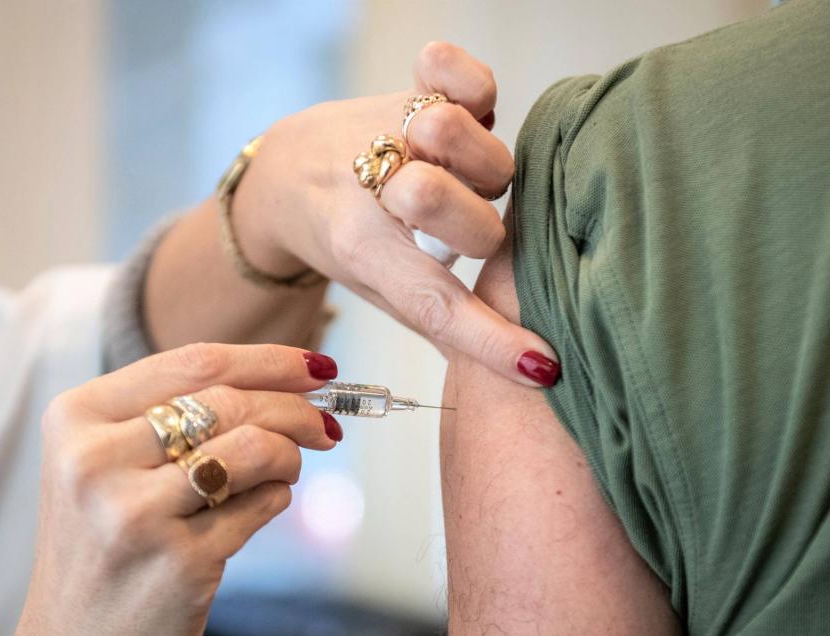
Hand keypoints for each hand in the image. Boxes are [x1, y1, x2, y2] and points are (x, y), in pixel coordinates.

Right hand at [4, 344, 340, 635]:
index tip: (316, 366)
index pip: (195, 363)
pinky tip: (260, 504)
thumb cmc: (103, 541)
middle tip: (324, 424)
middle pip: (231, 402)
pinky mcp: (179, 561)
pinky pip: (261, 505)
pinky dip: (276, 498)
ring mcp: (135, 513)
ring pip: (254, 448)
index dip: (270, 360)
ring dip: (289, 454)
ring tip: (287, 469)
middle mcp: (95, 461)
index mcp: (77, 418)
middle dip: (296, 408)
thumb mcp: (108, 460)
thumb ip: (177, 411)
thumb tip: (291, 376)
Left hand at [233, 42, 559, 386]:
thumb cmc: (347, 242)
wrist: (289, 175)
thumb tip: (519, 372)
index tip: (539, 366)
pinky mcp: (402, 86)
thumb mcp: (380, 291)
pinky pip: (447, 68)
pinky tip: (467, 108)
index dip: (490, 338)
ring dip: (476, 162)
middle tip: (460, 231)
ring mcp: (385, 129)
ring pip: (451, 133)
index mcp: (362, 249)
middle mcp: (370, 185)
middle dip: (475, 231)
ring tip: (461, 175)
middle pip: (459, 212)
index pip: (434, 301)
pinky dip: (464, 81)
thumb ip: (440, 321)